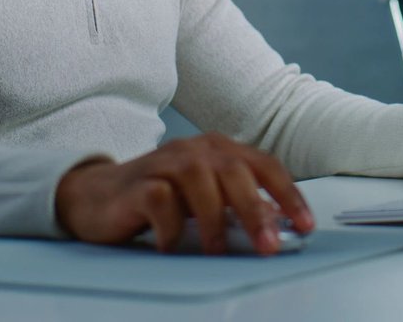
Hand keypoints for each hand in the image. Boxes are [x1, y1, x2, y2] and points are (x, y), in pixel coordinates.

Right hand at [54, 132, 313, 255]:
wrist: (97, 196)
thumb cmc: (160, 197)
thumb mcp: (206, 199)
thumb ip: (238, 205)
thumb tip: (276, 224)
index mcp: (219, 149)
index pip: (264, 165)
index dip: (288, 195)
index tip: (304, 225)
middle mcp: (195, 150)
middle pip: (235, 172)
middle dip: (255, 211)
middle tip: (267, 245)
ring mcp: (165, 163)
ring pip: (200, 182)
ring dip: (214, 221)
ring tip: (217, 252)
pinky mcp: (138, 183)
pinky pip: (161, 200)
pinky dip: (172, 227)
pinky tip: (172, 246)